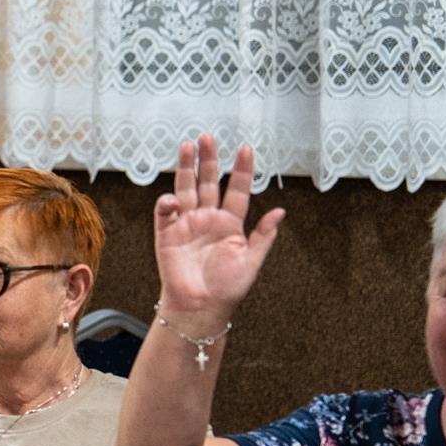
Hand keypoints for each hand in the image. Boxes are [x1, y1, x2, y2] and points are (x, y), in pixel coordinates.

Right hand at [155, 134, 282, 321]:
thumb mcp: (252, 261)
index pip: (237, 189)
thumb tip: (280, 212)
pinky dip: (167, 203)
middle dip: (208, 159)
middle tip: (207, 137)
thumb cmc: (227, 288)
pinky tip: (172, 197)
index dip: (241, 169)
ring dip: (186, 168)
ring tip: (186, 147)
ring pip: (186, 189)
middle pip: (208, 182)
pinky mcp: (167, 234)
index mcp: (230, 224)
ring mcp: (187, 224)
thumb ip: (264, 236)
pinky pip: (166, 213)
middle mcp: (208, 219)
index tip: (245, 148)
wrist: (202, 307)